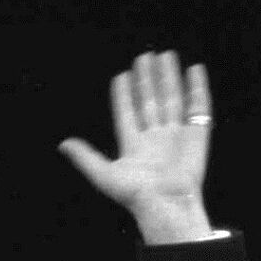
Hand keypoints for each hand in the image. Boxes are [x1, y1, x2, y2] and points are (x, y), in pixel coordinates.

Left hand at [58, 51, 216, 244]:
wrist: (168, 204)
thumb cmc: (136, 194)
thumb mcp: (103, 174)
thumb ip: (85, 157)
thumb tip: (62, 144)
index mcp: (134, 145)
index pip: (127, 113)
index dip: (123, 95)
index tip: (121, 75)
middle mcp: (155, 138)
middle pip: (150, 101)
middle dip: (147, 79)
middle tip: (144, 56)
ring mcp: (176, 135)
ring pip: (172, 99)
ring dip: (168, 78)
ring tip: (165, 55)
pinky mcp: (198, 134)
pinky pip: (198, 106)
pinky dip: (198, 88)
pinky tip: (194, 70)